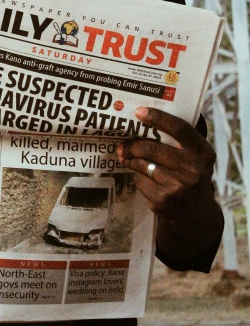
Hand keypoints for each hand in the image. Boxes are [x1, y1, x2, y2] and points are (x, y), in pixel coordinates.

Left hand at [117, 107, 215, 221]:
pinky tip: (141, 178)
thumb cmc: (190, 175)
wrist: (196, 213)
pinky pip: (140, 181)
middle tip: (123, 144)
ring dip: (131, 160)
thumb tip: (145, 119)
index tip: (139, 112)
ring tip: (126, 157)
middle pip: (152, 148)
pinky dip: (137, 177)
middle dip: (133, 145)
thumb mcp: (196, 157)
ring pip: (143, 164)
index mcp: (202, 152)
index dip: (158, 118)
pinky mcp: (163, 200)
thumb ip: (180, 140)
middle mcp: (193, 169)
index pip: (179, 128)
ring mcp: (178, 186)